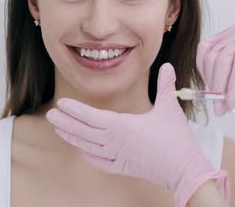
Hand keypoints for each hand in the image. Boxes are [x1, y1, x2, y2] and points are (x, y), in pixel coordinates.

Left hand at [46, 63, 228, 206]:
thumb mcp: (169, 107)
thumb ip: (165, 85)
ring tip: (59, 130)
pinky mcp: (123, 168)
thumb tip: (167, 65)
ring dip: (72, 138)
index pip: (91, 117)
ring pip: (87, 147)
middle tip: (50, 115)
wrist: (184, 169)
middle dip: (65, 123)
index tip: (61, 104)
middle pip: (83, 132)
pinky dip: (88, 155)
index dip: (74, 110)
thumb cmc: (176, 139)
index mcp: (122, 125)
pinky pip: (99, 162)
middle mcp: (115, 142)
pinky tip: (82, 151)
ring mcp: (117, 157)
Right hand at [196, 14, 234, 114]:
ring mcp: (229, 33)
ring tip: (216, 98)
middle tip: (220, 109)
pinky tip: (209, 80)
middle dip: (218, 86)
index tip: (231, 104)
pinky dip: (203, 66)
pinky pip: (204, 49)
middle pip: (222, 59)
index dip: (234, 84)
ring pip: (210, 54)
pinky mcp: (221, 35)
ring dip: (209, 79)